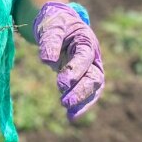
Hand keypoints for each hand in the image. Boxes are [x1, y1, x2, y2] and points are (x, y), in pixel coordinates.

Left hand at [32, 2, 104, 120]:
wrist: (59, 25)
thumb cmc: (56, 24)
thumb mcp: (52, 27)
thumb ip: (50, 41)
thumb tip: (47, 60)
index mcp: (86, 41)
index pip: (85, 58)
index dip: (75, 71)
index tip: (61, 83)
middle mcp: (93, 57)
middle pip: (94, 77)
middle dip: (81, 91)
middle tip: (64, 102)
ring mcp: (91, 69)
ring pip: (93, 88)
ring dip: (82, 102)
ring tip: (69, 113)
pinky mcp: (84, 78)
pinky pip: (86, 94)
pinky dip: (80, 106)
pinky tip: (71, 117)